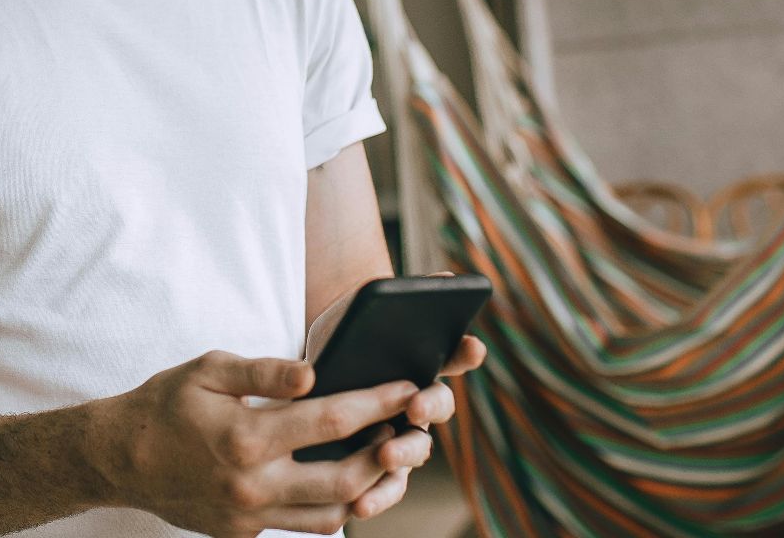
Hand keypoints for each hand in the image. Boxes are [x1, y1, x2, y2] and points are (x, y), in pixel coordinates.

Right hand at [89, 350, 432, 537]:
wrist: (118, 459)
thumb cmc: (165, 404)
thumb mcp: (208, 369)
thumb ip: (263, 372)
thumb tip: (314, 373)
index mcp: (247, 437)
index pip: (332, 420)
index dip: (378, 402)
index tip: (407, 387)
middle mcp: (253, 484)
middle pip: (346, 479)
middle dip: (387, 454)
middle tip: (405, 430)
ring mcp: (249, 516)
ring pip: (331, 515)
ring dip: (365, 489)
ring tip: (380, 458)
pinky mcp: (243, 534)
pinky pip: (300, 527)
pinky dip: (327, 506)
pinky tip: (338, 480)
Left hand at [304, 272, 489, 522]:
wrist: (312, 368)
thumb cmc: (347, 333)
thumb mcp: (364, 310)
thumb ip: (402, 298)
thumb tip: (447, 278)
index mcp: (426, 359)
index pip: (456, 354)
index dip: (466, 352)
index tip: (472, 347)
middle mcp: (421, 399)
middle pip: (440, 405)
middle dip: (431, 405)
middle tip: (416, 405)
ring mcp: (403, 433)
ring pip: (417, 449)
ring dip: (406, 453)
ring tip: (386, 454)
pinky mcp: (377, 465)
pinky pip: (387, 486)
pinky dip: (378, 497)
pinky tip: (360, 505)